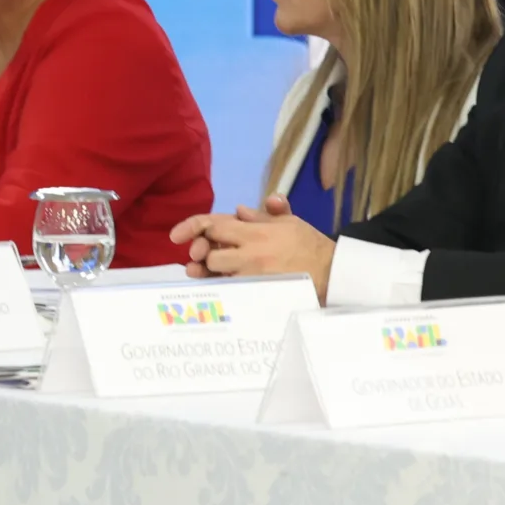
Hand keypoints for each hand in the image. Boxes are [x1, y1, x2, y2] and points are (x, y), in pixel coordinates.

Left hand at [168, 196, 334, 298]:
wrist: (329, 271)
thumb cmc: (307, 244)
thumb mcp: (288, 221)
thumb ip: (262, 214)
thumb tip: (239, 210)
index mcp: (255, 232)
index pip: (214, 227)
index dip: (192, 228)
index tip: (175, 236)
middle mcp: (250, 254)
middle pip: (210, 256)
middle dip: (205, 255)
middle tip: (205, 256)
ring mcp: (253, 276)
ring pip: (218, 275)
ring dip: (211, 273)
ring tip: (208, 271)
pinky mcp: (257, 293)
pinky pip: (230, 290)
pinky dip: (222, 286)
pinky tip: (219, 284)